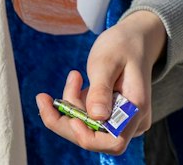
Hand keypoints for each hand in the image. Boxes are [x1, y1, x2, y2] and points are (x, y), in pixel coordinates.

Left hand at [34, 9, 166, 154]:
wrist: (134, 40)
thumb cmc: (123, 46)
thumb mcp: (107, 61)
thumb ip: (101, 89)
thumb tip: (96, 116)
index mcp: (136, 109)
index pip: (114, 142)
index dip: (88, 137)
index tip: (70, 119)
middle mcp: (131, 121)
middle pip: (93, 139)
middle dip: (67, 119)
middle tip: (46, 97)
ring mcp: (120, 121)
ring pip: (85, 130)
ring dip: (70, 108)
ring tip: (74, 77)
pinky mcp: (109, 117)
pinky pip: (86, 121)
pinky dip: (73, 106)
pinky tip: (75, 82)